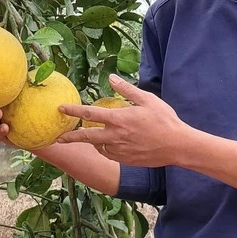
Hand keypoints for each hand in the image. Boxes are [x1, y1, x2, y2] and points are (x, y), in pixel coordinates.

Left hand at [56, 74, 192, 167]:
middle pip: (87, 136)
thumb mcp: (147, 99)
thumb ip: (126, 89)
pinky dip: (104, 149)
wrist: (178, 146)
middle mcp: (116, 136)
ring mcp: (120, 150)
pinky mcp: (126, 160)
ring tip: (87, 137)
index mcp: (119, 119)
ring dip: (91, 141)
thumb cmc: (164, 119)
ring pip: (98, 146)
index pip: (90, 114)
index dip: (74, 111)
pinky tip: (106, 143)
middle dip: (70, 137)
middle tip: (58, 137)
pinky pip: (109, 154)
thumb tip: (111, 77)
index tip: (61, 108)